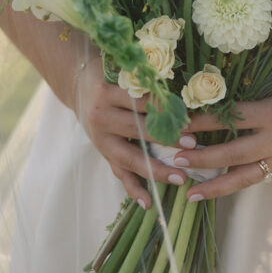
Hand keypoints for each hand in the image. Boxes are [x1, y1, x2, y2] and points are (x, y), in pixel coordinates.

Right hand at [74, 55, 188, 208]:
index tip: (189, 117)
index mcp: (108, 91)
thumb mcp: (124, 69)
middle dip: (166, 139)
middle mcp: (101, 116)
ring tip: (179, 178)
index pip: (141, 102)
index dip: (165, 109)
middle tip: (192, 145)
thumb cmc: (111, 73)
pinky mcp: (102, 153)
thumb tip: (185, 87)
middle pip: (137, 130)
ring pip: (129, 157)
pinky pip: (118, 173)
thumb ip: (146, 77)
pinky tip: (149, 203)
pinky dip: (133, 189)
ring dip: (155, 169)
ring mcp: (100, 139)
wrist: (79, 86)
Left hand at [171, 83, 271, 201]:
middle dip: (203, 157)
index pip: (232, 118)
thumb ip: (249, 85)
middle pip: (233, 152)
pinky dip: (229, 186)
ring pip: (242, 176)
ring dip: (213, 185)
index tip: (181, 122)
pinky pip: (251, 179)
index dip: (205, 121)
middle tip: (177, 157)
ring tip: (188, 193)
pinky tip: (209, 192)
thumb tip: (209, 84)